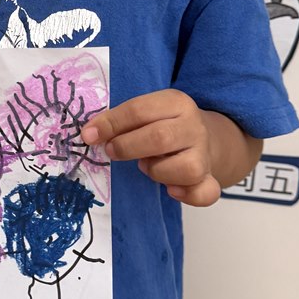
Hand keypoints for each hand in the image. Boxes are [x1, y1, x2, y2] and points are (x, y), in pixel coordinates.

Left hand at [79, 89, 220, 206]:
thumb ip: (122, 120)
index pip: (139, 109)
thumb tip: (90, 134)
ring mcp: (204, 154)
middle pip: (160, 137)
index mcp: (176, 103)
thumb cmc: (164, 124)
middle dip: (127, 147)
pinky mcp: (209, 178)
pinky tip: (171, 191)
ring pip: (186, 167)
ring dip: (157, 171)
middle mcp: (193, 127)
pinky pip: (205, 192)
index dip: (110, 124)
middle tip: (111, 152)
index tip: (89, 136)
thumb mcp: (148, 112)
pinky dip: (187, 195)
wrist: (205, 137)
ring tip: (146, 166)